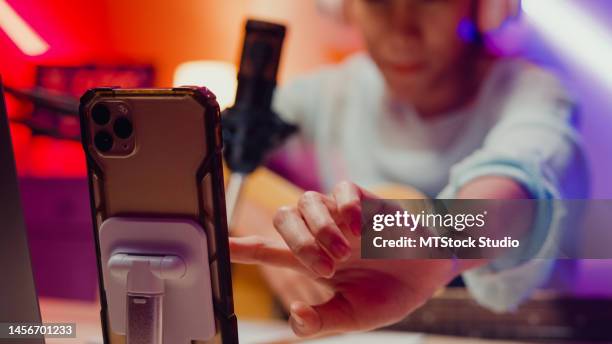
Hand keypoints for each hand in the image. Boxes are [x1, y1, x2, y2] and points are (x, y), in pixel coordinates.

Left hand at [230, 181, 469, 336]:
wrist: (430, 276)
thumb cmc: (390, 294)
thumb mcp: (354, 317)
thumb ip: (323, 320)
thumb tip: (295, 316)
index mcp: (313, 261)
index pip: (268, 250)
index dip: (242, 247)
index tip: (218, 245)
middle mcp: (321, 234)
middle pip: (283, 218)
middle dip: (298, 243)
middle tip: (326, 268)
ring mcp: (342, 216)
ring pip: (306, 201)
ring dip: (320, 229)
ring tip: (344, 251)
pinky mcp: (366, 202)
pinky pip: (342, 189)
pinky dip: (344, 206)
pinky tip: (358, 228)